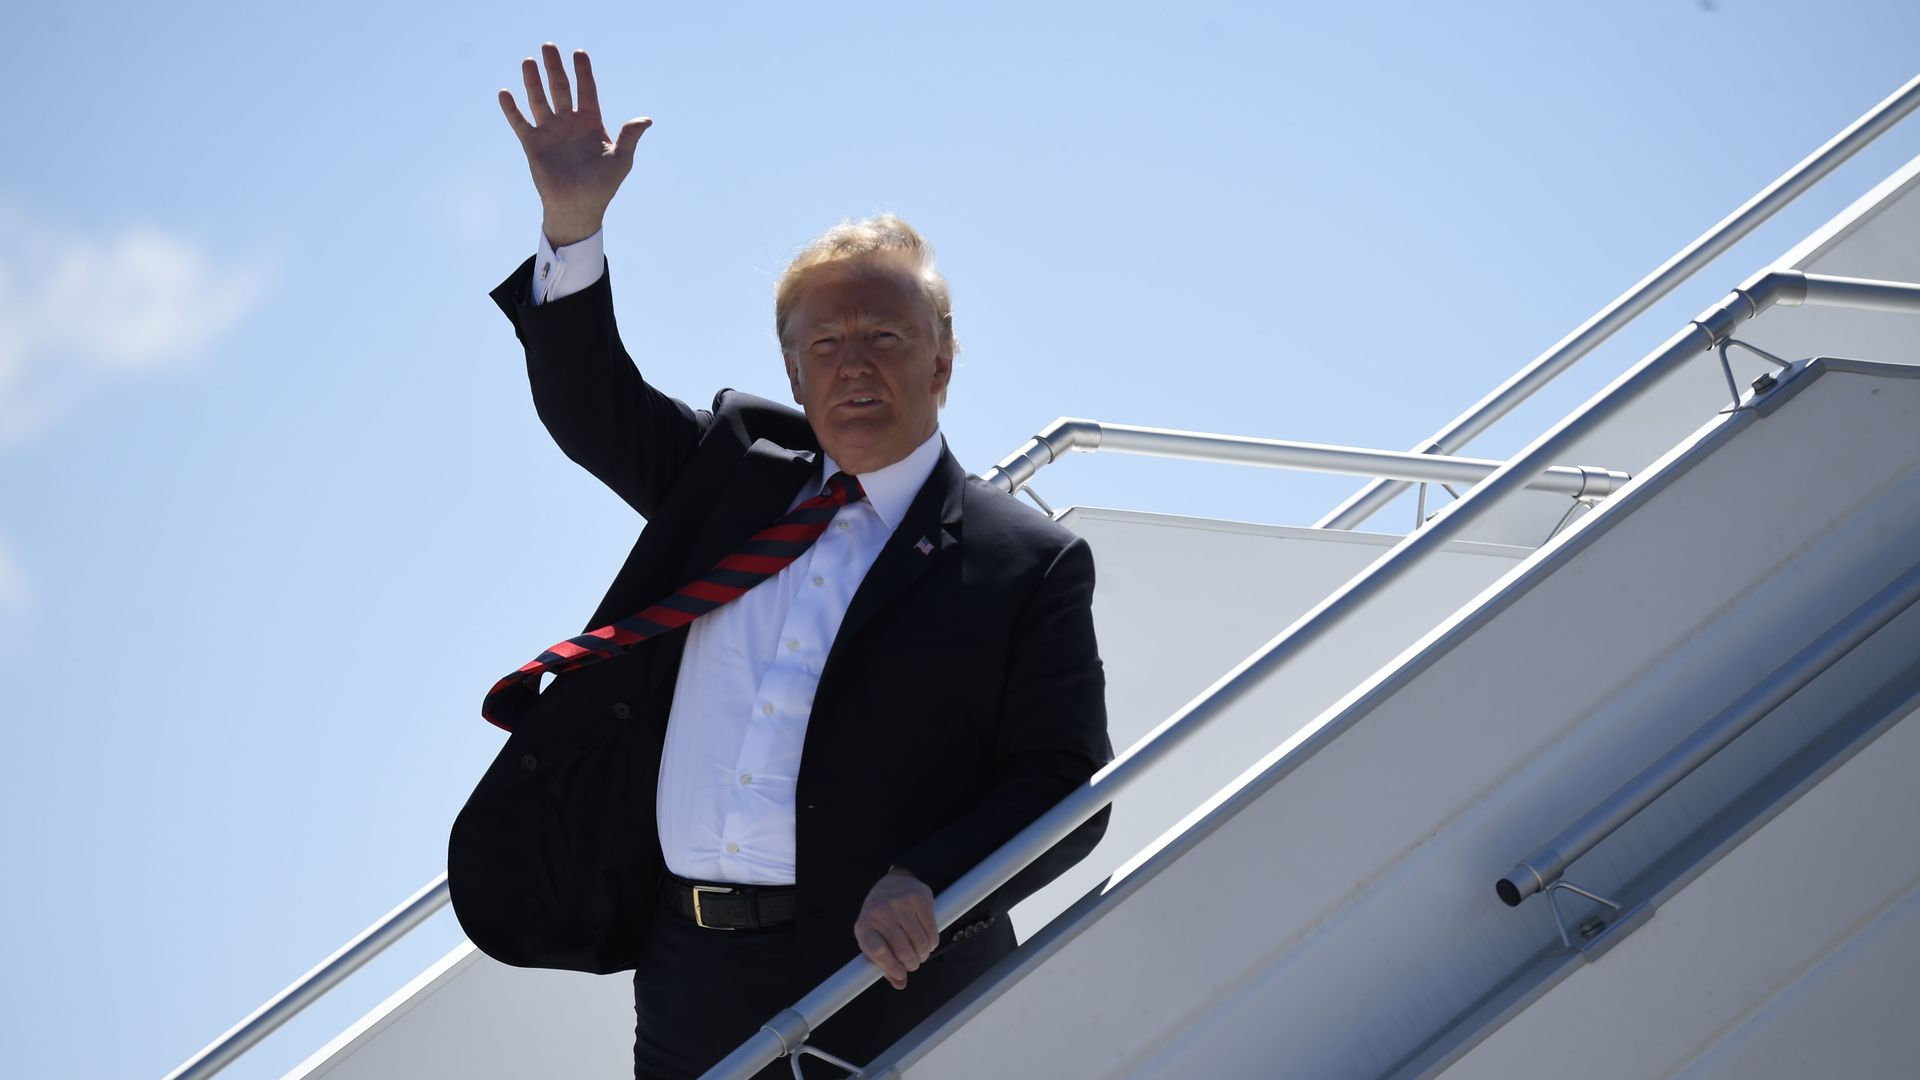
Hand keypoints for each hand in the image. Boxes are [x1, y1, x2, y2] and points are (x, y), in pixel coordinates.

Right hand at [497, 43, 651, 245]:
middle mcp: (568, 123)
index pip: (586, 90)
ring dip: (533, 81)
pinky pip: (520, 123)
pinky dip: (512, 109)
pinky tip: (504, 93)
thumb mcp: (621, 160)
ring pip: (539, 100)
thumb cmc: (603, 186)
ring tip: (528, 61)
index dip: (583, 72)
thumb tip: (647, 120)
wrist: (579, 208)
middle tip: (548, 46)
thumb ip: (630, 137)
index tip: (578, 53)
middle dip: (554, 68)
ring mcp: (550, 132)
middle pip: (560, 88)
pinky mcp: (533, 145)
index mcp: (590, 123)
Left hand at [853, 868, 937, 990]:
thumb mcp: (875, 939)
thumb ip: (885, 964)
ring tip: (921, 953)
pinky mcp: (919, 898)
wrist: (892, 882)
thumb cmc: (881, 918)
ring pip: (919, 941)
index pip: (878, 953)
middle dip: (912, 963)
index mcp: (864, 926)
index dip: (892, 968)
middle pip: (902, 950)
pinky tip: (928, 942)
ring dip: (923, 954)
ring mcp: (900, 903)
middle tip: (914, 964)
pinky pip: (931, 929)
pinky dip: (932, 941)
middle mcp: (880, 912)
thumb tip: (900, 984)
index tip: (901, 974)